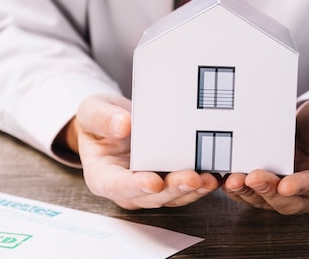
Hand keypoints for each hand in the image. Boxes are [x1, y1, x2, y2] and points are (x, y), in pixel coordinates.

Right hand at [64, 94, 219, 208]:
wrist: (114, 123)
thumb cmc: (100, 120)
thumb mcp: (92, 111)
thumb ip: (102, 119)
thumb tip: (123, 125)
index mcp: (103, 176)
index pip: (118, 185)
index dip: (136, 186)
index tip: (153, 182)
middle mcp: (128, 188)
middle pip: (151, 196)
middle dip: (173, 189)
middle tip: (192, 178)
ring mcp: (150, 187)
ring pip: (172, 196)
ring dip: (193, 190)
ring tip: (209, 179)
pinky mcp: (169, 180)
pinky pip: (186, 187)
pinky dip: (201, 183)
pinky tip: (216, 174)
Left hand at [223, 97, 308, 214]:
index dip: (303, 186)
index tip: (286, 184)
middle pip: (290, 201)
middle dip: (269, 191)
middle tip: (251, 178)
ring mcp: (288, 189)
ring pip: (267, 200)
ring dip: (248, 192)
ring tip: (232, 180)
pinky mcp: (270, 183)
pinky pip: (253, 191)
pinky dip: (238, 187)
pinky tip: (223, 177)